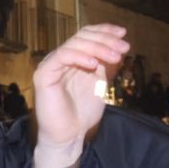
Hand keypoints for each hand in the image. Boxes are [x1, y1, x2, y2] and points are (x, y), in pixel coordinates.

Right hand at [32, 24, 130, 167]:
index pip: (87, 35)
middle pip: (82, 36)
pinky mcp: (44, 74)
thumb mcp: (99, 83)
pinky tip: (94, 65)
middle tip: (124, 48)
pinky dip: (79, 57)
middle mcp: (61, 58)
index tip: (123, 35)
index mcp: (73, 59)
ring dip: (98, 48)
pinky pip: (62, 56)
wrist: (68, 136)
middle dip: (105, 39)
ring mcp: (51, 65)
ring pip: (74, 44)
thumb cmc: (82, 113)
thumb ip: (105, 65)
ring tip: (116, 57)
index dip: (105, 31)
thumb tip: (118, 47)